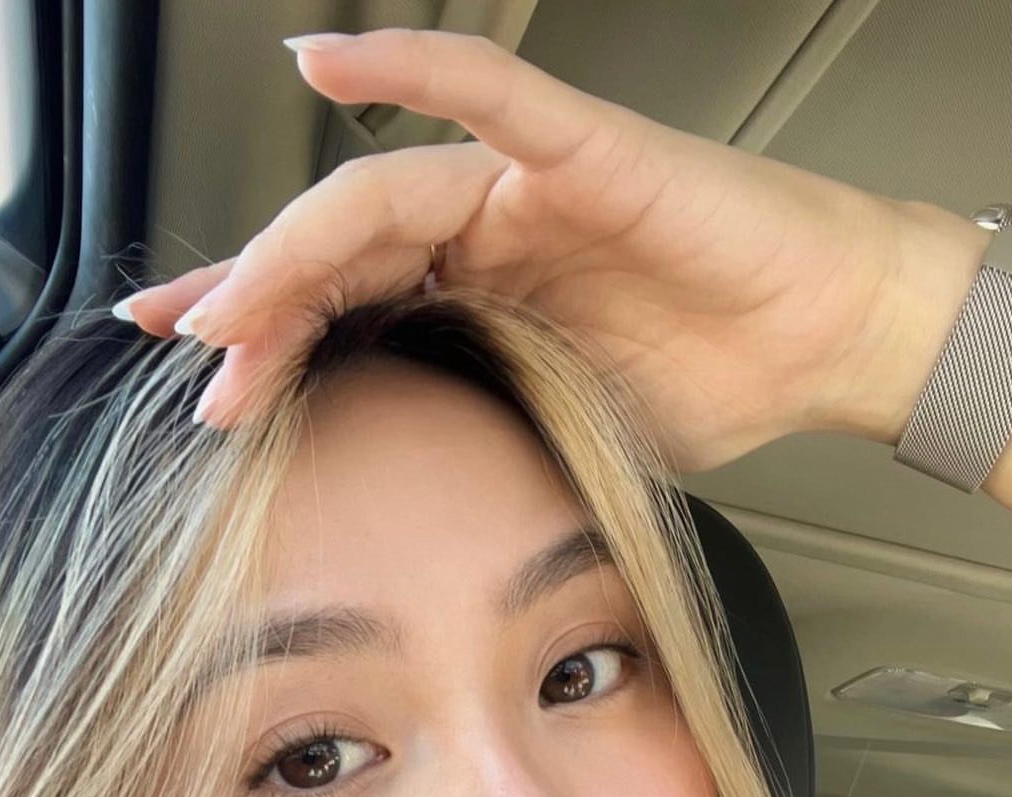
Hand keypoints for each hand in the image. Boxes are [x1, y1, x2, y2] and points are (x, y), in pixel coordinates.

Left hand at [117, 28, 982, 468]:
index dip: (265, 335)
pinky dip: (410, 67)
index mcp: (473, 297)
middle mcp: (483, 231)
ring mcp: (525, 185)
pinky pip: (488, 91)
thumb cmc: (714, 381)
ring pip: (379, 195)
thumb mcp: (562, 438)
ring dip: (295, 251)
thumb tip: (409, 519)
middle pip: (337, 254)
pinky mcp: (584, 150)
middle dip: (254, 307)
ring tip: (227, 306)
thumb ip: (480, 441)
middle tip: (187, 355)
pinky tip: (326, 61)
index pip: (344, 307)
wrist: (825, 341)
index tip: (194, 379)